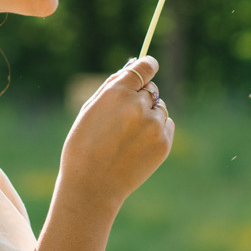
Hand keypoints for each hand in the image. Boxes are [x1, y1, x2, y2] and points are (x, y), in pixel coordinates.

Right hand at [58, 56, 172, 211]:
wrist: (92, 186)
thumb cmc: (84, 146)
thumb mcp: (90, 110)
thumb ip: (113, 86)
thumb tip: (134, 65)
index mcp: (117, 92)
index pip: (145, 67)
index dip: (148, 65)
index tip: (150, 66)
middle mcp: (139, 105)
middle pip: (151, 89)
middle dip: (142, 97)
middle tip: (125, 117)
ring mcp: (154, 125)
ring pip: (160, 108)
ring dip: (149, 115)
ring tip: (128, 137)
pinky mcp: (164, 143)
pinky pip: (167, 126)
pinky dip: (157, 131)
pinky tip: (138, 146)